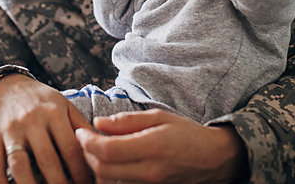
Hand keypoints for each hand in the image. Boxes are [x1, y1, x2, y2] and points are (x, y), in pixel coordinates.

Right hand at [0, 74, 93, 183]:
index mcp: (54, 112)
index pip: (71, 149)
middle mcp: (32, 120)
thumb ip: (81, 126)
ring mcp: (10, 129)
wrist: (6, 86)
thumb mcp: (64, 105)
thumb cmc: (40, 100)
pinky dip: (0, 181)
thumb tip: (101, 148)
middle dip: (59, 183)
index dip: (80, 172)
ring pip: (19, 164)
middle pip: (47, 159)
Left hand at [76, 109, 246, 183]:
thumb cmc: (187, 134)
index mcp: (152, 146)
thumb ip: (127, 121)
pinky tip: (111, 162)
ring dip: (96, 167)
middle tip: (85, 140)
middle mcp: (150, 170)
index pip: (107, 150)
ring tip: (97, 150)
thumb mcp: (159, 117)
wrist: (214, 159)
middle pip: (102, 169)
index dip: (87, 141)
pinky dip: (110, 175)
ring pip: (109, 181)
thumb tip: (98, 123)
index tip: (81, 131)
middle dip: (87, 154)